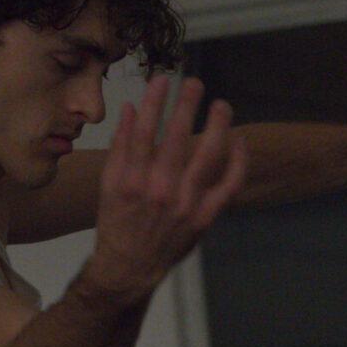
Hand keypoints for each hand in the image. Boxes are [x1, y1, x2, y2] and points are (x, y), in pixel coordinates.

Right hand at [90, 76, 247, 294]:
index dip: (155, 101)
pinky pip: (228, 185)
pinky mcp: (205, 217)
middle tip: (194, 82)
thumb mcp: (108, 184)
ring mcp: (185, 204)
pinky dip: (237, 162)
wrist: (129, 268)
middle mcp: (159, 190)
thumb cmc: (116, 223)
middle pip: (177, 137)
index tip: (162, 79)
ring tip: (221, 105)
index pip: (145, 130)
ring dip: (217, 127)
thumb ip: (120, 146)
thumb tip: (131, 109)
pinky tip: (237, 141)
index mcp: (132, 179)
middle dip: (186, 105)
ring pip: (207, 157)